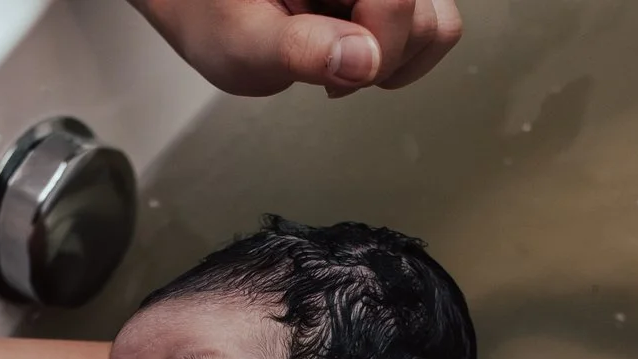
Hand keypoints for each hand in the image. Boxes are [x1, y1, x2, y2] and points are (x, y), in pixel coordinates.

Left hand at [128, 0, 463, 97]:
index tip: (332, 72)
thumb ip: (300, 49)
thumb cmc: (209, 11)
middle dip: (379, 56)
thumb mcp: (241, 42)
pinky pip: (432, 22)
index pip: (397, 0)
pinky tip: (354, 53)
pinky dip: (400, 53)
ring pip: (437, 20)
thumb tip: (363, 59)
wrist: (200, 0)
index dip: (374, 47)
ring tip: (335, 55)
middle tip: (322, 63)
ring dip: (392, 57)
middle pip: (425, 15)